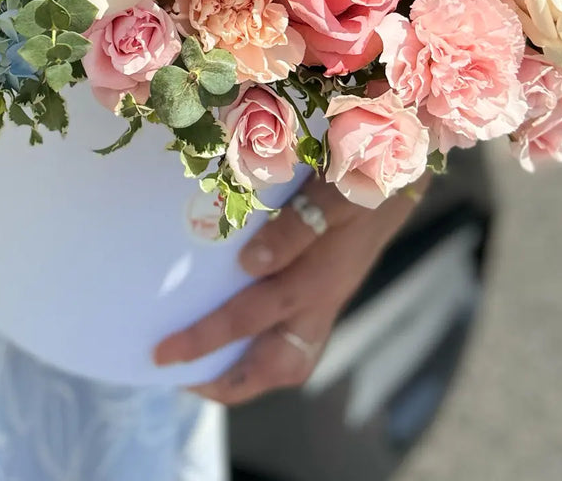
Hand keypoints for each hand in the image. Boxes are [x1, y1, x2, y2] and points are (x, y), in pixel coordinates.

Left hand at [152, 175, 426, 404]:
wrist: (396, 179)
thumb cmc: (357, 182)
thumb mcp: (332, 194)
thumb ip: (296, 227)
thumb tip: (249, 264)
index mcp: (317, 281)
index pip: (253, 318)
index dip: (207, 338)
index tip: (165, 352)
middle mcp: (322, 303)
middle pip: (277, 366)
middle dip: (226, 382)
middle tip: (178, 376)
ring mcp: (327, 304)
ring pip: (289, 362)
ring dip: (246, 375)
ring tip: (201, 371)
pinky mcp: (328, 297)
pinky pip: (294, 342)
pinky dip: (261, 351)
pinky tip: (234, 338)